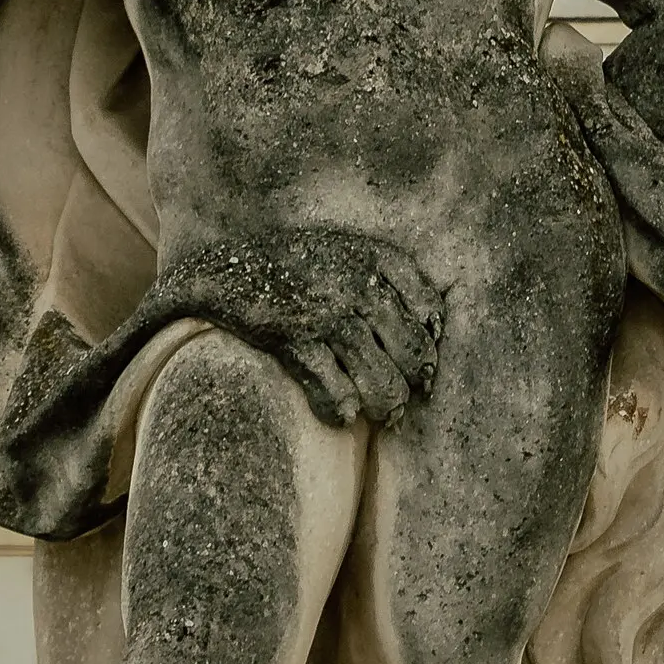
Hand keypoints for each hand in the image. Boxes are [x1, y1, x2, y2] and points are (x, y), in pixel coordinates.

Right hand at [164, 228, 443, 430]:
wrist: (226, 268)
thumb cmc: (300, 266)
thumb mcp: (352, 253)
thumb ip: (397, 282)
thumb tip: (437, 334)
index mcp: (378, 257)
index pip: (432, 317)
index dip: (427, 350)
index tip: (413, 365)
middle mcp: (359, 283)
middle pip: (414, 358)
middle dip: (408, 385)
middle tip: (393, 397)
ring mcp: (328, 312)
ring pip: (384, 388)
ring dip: (381, 408)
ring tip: (372, 410)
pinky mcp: (296, 341)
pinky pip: (339, 399)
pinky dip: (339, 410)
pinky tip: (334, 407)